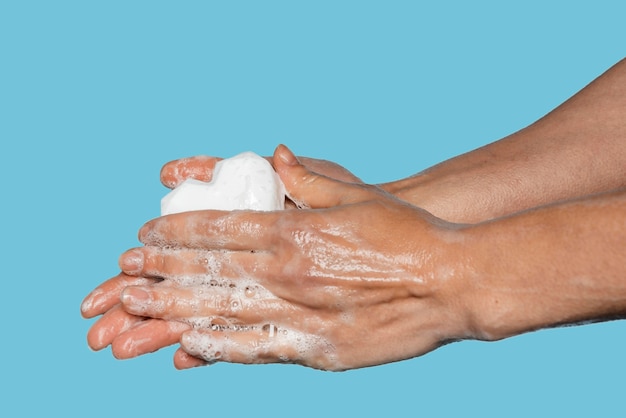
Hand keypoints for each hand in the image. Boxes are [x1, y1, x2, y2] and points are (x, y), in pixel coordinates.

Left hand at [118, 145, 474, 370]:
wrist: (453, 282)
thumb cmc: (407, 234)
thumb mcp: (357, 196)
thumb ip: (308, 179)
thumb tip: (275, 153)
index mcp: (299, 231)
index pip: (221, 230)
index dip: (177, 232)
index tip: (145, 235)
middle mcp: (292, 272)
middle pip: (211, 270)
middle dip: (161, 269)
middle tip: (123, 270)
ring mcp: (304, 313)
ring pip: (224, 310)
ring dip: (175, 307)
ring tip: (136, 305)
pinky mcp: (320, 348)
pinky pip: (260, 348)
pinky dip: (221, 346)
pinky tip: (189, 344)